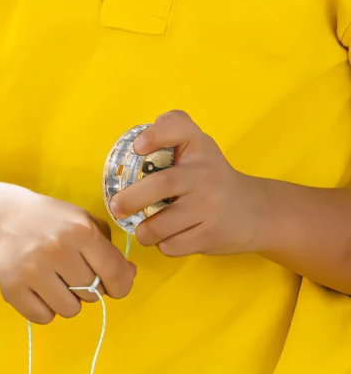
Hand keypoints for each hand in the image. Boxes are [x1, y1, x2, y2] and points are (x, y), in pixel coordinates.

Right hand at [0, 186, 136, 323]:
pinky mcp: (11, 288)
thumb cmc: (51, 222)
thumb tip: (128, 277)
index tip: (116, 288)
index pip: (114, 272)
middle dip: (88, 289)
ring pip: (69, 310)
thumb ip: (109, 250)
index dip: (121, 286)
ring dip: (67, 301)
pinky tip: (39, 291)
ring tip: (56, 283)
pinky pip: (43, 317)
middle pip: (91, 294)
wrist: (3, 218)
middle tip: (72, 274)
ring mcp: (31, 270)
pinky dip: (45, 309)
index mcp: (80, 231)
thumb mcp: (84, 223)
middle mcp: (56, 250)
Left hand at [108, 110, 266, 255]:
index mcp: (199, 147)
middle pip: (161, 184)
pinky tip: (171, 237)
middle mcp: (206, 173)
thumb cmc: (211, 178)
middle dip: (131, 199)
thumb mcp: (197, 149)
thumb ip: (169, 136)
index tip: (137, 147)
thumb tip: (131, 147)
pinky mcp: (211, 235)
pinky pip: (171, 245)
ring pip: (160, 224)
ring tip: (146, 228)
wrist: (257, 211)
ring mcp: (210, 206)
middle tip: (116, 208)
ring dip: (144, 231)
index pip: (178, 128)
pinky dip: (162, 245)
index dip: (156, 135)